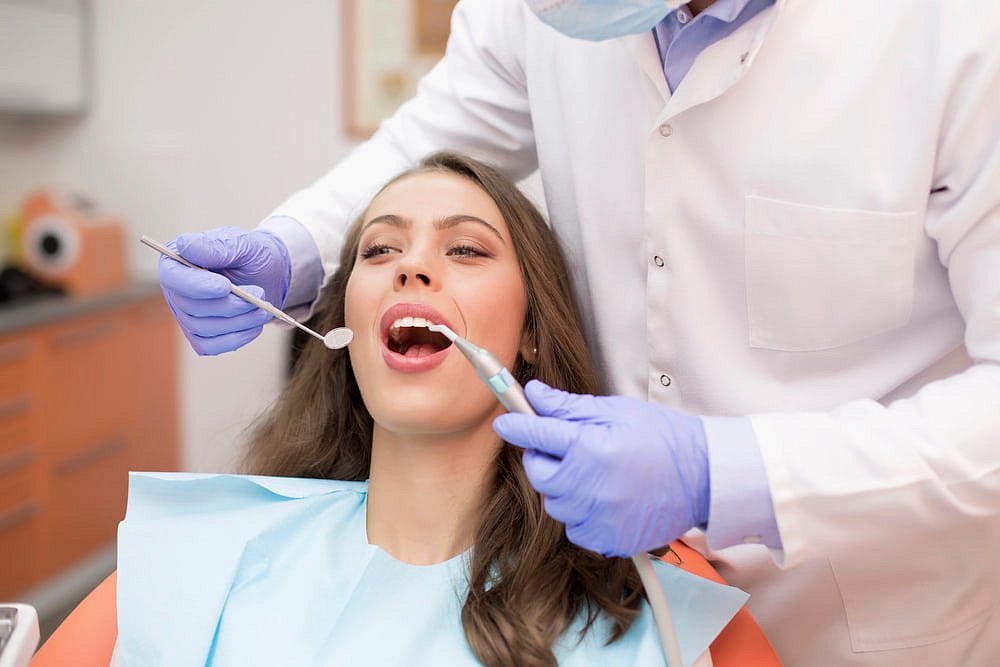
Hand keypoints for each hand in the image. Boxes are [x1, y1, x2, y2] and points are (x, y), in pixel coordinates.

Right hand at [158, 227, 290, 354]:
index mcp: (178, 261)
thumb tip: (184, 245)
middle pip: (191, 307)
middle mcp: (177, 291)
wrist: (268, 274)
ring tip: (263, 309)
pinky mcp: (201, 335)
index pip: (172, 277)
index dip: (197, 286)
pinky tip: (255, 325)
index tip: (225, 286)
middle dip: (228, 305)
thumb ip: (215, 247)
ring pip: (203, 328)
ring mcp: (186, 315)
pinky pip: (210, 346)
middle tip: (259, 294)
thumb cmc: (250, 255)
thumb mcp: (240, 244)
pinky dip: (235, 338)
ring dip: (238, 321)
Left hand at [493, 380, 709, 556]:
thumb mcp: (615, 410)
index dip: (515, 424)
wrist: (704, 477)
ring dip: (562, 487)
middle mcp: (588, 486)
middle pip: (537, 473)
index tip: (505, 421)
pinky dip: (580, 513)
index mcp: (590, 447)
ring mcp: (597, 517)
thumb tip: (533, 394)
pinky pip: (573, 527)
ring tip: (593, 473)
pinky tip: (603, 497)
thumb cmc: (663, 438)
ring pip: (554, 502)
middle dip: (542, 457)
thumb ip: (568, 407)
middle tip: (563, 446)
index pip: (535, 434)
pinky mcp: (606, 540)